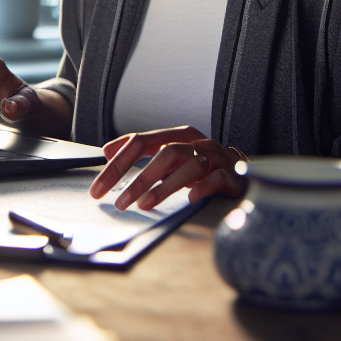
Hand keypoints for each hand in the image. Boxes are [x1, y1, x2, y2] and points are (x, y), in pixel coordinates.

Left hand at [88, 127, 245, 209]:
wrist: (241, 172)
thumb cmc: (200, 164)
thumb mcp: (169, 155)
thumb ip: (141, 151)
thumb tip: (107, 149)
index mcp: (177, 136)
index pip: (141, 142)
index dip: (117, 165)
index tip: (99, 187)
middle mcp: (196, 144)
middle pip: (165, 152)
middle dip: (139, 178)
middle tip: (120, 201)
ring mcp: (215, 159)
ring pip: (189, 165)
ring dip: (164, 186)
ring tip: (145, 205)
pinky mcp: (231, 176)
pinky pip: (216, 179)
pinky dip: (201, 187)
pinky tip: (189, 199)